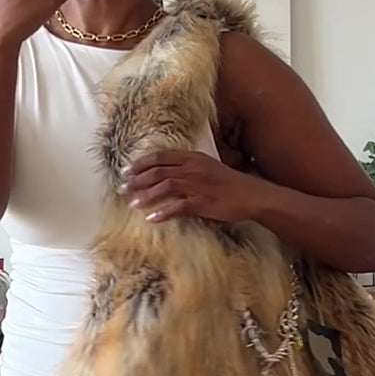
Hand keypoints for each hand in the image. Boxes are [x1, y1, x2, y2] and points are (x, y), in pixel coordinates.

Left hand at [121, 151, 269, 223]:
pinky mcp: (203, 203)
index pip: (160, 157)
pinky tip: (152, 219)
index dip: (140, 163)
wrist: (251, 195)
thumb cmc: (229, 183)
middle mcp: (193, 169)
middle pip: (158, 171)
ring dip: (146, 196)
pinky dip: (163, 213)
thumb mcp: (207, 168)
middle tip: (122, 189)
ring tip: (133, 204)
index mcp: (193, 158)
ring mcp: (197, 186)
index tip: (125, 171)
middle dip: (137, 180)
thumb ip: (188, 169)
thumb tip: (165, 175)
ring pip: (165, 187)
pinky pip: (178, 207)